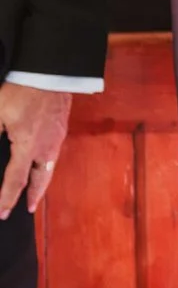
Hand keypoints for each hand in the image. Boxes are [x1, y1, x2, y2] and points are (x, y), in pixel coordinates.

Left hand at [0, 83, 72, 218]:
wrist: (51, 73)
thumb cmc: (21, 92)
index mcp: (27, 147)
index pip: (15, 180)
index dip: (7, 198)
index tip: (3, 213)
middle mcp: (45, 147)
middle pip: (40, 178)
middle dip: (33, 195)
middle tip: (28, 208)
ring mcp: (56, 137)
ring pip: (50, 166)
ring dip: (42, 181)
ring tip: (37, 189)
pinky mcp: (61, 127)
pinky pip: (54, 153)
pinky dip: (48, 164)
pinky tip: (43, 159)